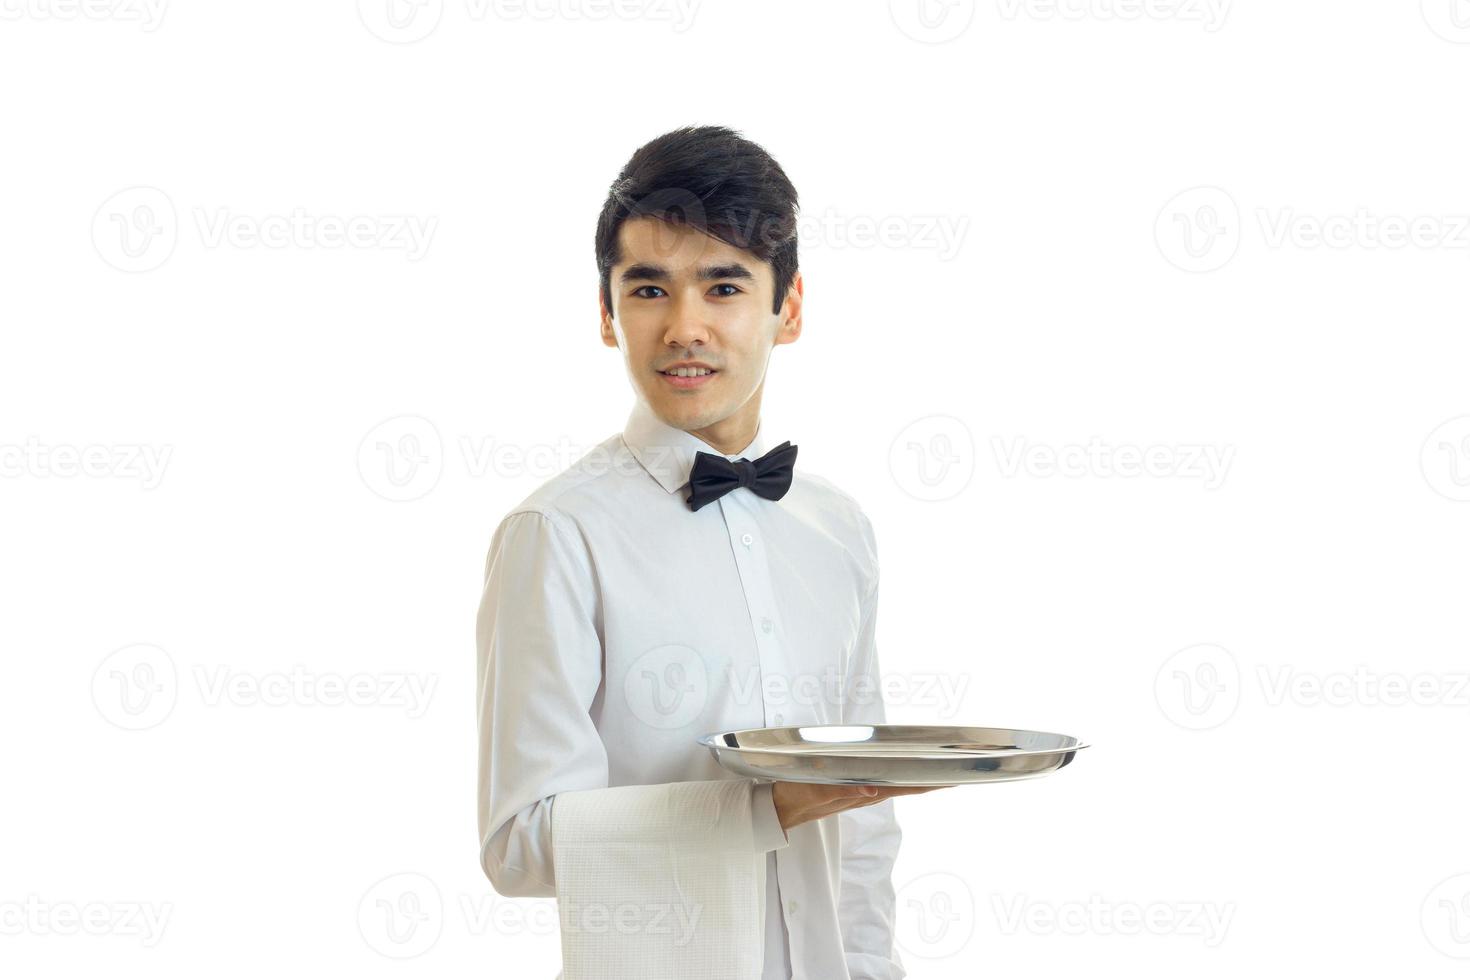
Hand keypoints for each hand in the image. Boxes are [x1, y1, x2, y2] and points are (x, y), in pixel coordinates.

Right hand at [770, 780, 954, 831]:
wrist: (776, 809)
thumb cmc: (793, 797)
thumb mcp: (813, 792)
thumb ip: (839, 789)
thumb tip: (872, 790)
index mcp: (861, 793)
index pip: (903, 786)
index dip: (928, 783)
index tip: (954, 778)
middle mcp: (865, 794)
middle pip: (905, 786)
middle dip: (930, 779)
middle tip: (958, 770)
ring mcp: (858, 792)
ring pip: (895, 784)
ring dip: (917, 778)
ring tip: (938, 771)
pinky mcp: (850, 789)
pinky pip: (880, 781)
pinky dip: (896, 776)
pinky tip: (903, 772)